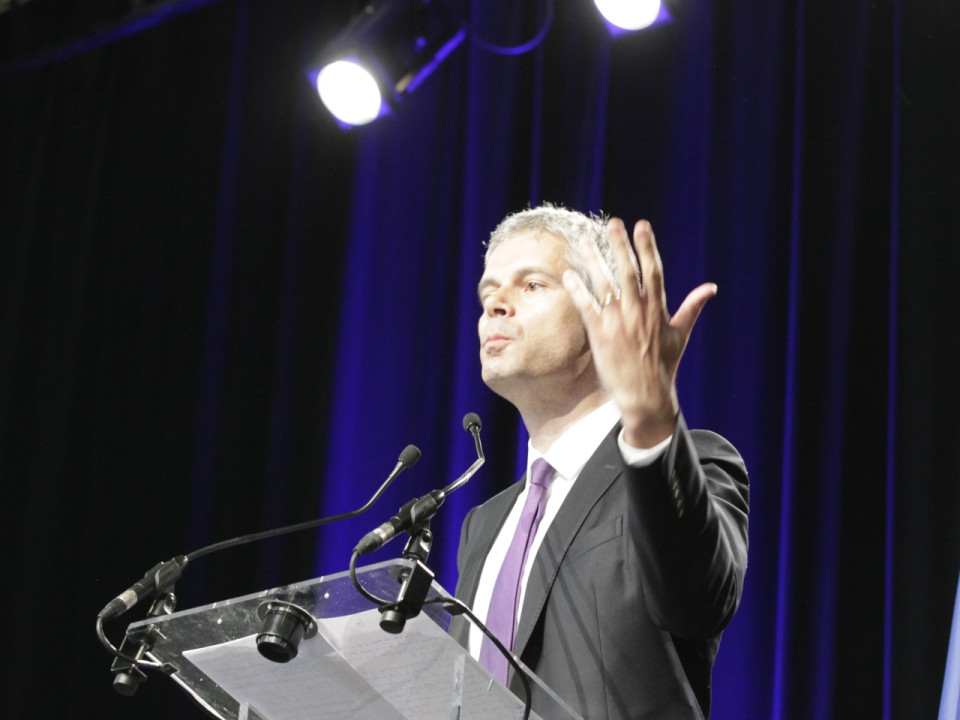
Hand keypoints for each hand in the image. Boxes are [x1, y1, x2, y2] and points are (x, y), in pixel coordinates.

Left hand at [562, 218, 715, 447]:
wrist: (646, 396)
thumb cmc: (664, 367)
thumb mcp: (681, 335)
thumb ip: (692, 307)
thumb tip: (711, 288)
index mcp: (657, 309)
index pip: (653, 270)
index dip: (647, 246)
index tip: (641, 225)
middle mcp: (638, 311)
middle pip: (628, 269)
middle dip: (620, 244)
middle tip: (613, 223)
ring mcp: (618, 321)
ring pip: (604, 283)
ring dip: (593, 259)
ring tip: (583, 240)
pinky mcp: (600, 334)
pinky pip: (586, 305)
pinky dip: (577, 288)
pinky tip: (568, 273)